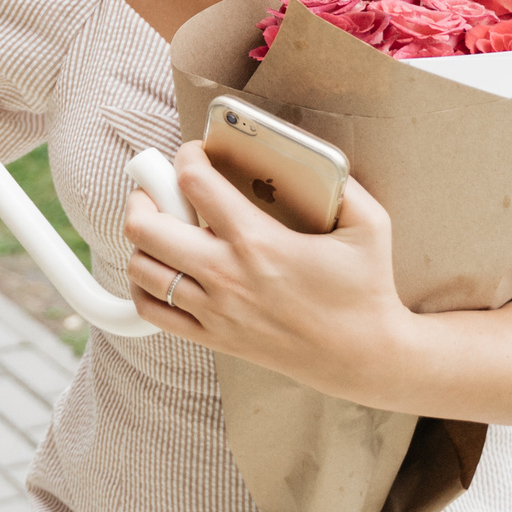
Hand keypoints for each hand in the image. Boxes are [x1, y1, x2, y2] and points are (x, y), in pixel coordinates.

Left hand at [122, 141, 418, 399]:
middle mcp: (227, 276)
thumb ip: (343, 182)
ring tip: (161, 225)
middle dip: (144, 194)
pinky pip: (152, 310)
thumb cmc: (366, 289)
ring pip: (141, 267)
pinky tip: (162, 267)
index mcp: (259, 241)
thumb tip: (315, 155)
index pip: (194, 183)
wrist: (363, 357)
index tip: (194, 153)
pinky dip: (144, 285)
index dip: (185, 157)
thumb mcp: (370, 224)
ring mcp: (214, 310)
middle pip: (146, 226)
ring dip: (142, 239)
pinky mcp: (213, 337)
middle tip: (159, 186)